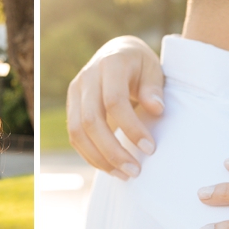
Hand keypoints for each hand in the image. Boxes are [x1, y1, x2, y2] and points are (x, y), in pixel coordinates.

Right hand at [66, 35, 164, 178]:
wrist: (117, 53)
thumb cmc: (140, 65)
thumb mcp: (153, 69)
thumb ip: (154, 88)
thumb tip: (156, 109)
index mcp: (110, 64)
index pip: (114, 101)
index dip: (131, 128)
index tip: (150, 148)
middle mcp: (86, 78)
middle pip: (91, 121)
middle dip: (113, 151)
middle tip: (135, 171)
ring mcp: (75, 93)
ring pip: (78, 133)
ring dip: (100, 159)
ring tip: (124, 175)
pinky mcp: (72, 108)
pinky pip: (75, 137)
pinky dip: (91, 156)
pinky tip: (112, 168)